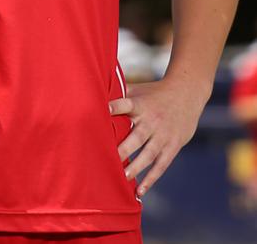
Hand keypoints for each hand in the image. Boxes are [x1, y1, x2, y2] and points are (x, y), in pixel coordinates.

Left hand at [109, 76, 207, 195]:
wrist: (187, 93)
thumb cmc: (154, 93)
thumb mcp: (138, 89)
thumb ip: (118, 93)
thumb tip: (92, 90)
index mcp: (140, 104)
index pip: (126, 104)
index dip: (115, 107)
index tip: (103, 111)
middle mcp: (151, 120)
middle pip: (136, 136)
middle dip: (123, 149)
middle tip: (107, 160)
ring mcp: (163, 134)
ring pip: (148, 154)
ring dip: (136, 167)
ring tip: (122, 178)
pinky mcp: (173, 145)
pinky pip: (161, 165)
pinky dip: (151, 179)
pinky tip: (140, 191)